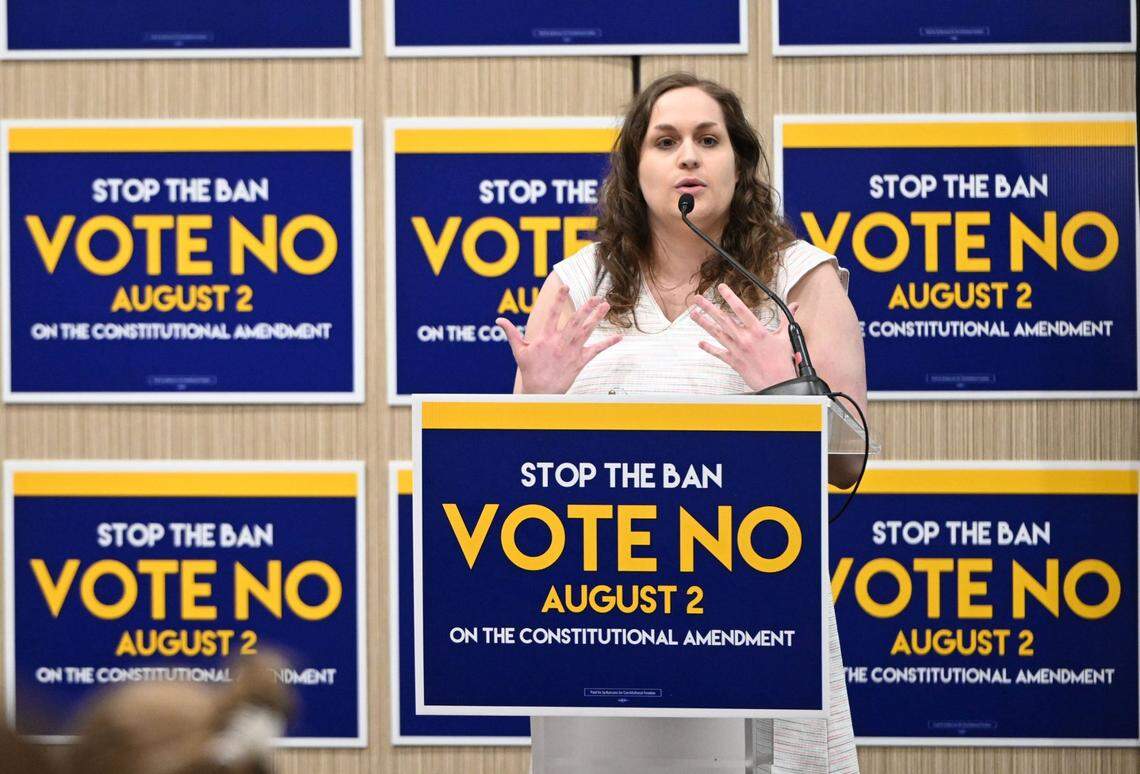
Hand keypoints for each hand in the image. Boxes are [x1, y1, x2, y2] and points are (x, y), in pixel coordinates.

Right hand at [496, 287, 621, 393]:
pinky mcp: (580, 362)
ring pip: (587, 331)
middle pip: (575, 321)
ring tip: (606, 306)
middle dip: (586, 307)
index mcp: (545, 338)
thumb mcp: (518, 351)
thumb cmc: (529, 370)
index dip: (559, 299)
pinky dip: (607, 344)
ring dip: (597, 318)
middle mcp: (560, 342)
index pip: (553, 314)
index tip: (566, 287)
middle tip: (596, 296)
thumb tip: (498, 320)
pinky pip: (596, 351)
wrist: (540, 392)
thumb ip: (511, 333)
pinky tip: (618, 337)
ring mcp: (571, 352)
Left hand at [691, 283, 798, 390]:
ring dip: (703, 323)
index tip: (721, 287)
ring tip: (693, 314)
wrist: (778, 383)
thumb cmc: (782, 363)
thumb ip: (786, 320)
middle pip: (723, 319)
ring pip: (717, 333)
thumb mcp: (785, 338)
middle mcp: (744, 339)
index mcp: (757, 331)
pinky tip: (700, 343)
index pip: (740, 309)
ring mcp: (737, 350)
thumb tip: (793, 306)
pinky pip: (718, 353)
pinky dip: (708, 348)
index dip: (730, 297)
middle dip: (708, 307)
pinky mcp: (733, 361)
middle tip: (698, 298)